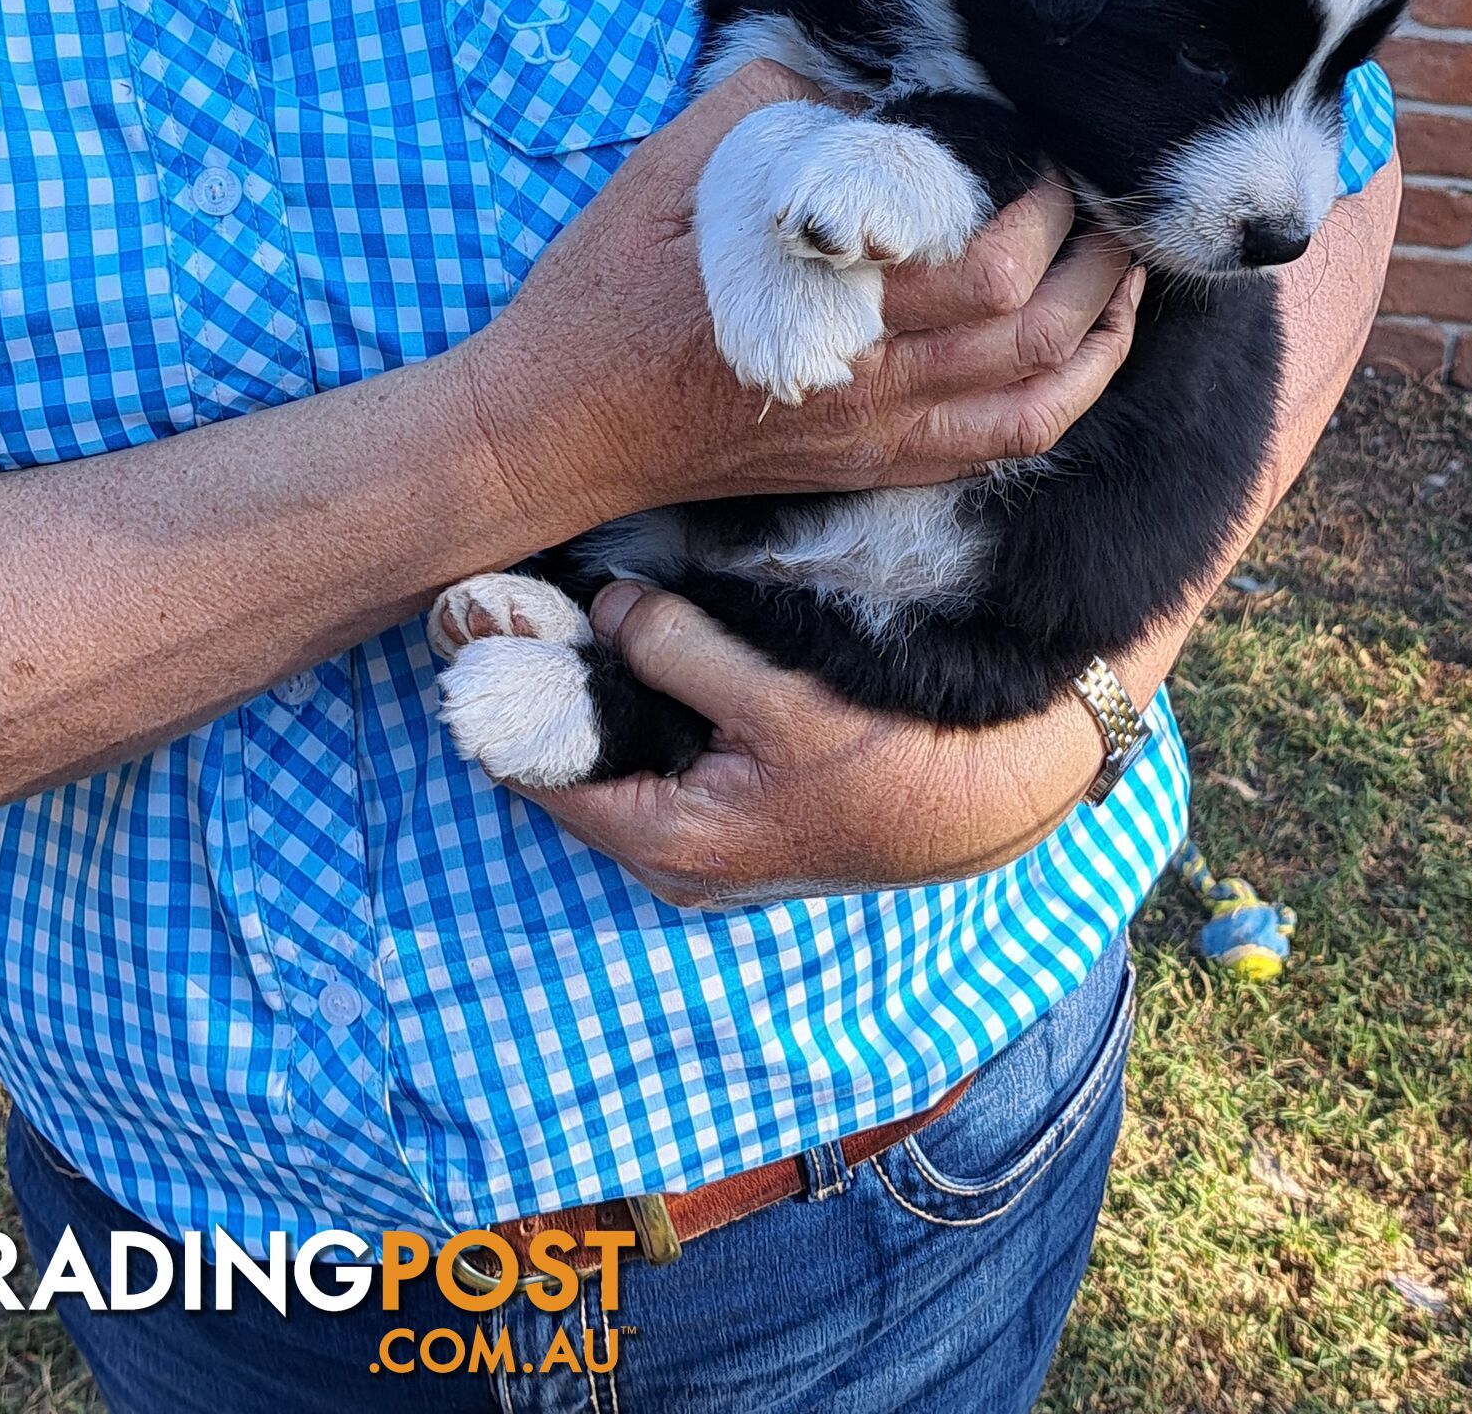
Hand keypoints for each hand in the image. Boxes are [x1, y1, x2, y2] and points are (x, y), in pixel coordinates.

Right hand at [465, 62, 1142, 540]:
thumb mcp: (673, 170)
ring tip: (1120, 266)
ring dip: (1103, 329)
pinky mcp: (872, 468)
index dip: (1042, 199)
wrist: (556, 427)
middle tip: (1094, 194)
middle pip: (1034, 327)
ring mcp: (877, 434)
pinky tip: (1083, 351)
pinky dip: (1065, 398)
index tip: (1041, 144)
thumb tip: (863, 74)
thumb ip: (773, 106)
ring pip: (1040, 398)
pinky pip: (1001, 448)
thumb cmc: (606, 292)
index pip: (988, 259)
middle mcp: (871, 380)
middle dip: (1091, 254)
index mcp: (827, 299)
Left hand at [514, 580, 1109, 904]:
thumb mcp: (778, 697)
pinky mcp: (737, 829)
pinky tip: (651, 657)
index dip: (512, 697)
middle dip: (555, 691)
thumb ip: (680, 649)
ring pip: (621, 767)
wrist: (986, 804)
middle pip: (577, 770)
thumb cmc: (889, 761)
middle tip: (534, 607)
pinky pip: (661, 770)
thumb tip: (610, 607)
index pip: (541, 772)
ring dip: (602, 701)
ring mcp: (706, 852)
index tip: (484, 627)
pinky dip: (645, 717)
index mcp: (669, 840)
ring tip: (584, 621)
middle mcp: (675, 863)